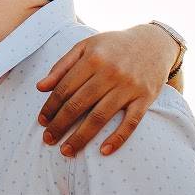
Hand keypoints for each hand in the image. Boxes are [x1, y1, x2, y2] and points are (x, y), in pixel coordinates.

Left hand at [35, 24, 177, 156]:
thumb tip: (40, 87)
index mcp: (92, 58)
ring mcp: (128, 87)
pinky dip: (118, 138)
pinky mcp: (145, 98)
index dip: (51, 106)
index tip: (42, 121)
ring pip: (100, 116)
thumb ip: (62, 66)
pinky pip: (130, 122)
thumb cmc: (114, 46)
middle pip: (79, 104)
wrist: (154, 42)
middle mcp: (110, 72)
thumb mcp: (86, 47)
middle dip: (60, 124)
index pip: (65, 88)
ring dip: (81, 137)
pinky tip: (104, 151)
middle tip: (48, 139)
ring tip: (67, 151)